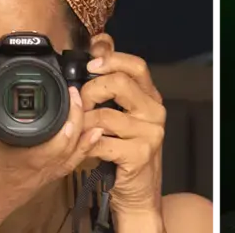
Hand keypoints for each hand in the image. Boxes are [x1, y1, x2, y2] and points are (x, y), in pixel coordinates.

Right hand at [0, 82, 102, 232]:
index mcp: (16, 158)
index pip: (52, 142)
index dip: (67, 119)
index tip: (66, 93)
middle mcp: (35, 169)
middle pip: (68, 145)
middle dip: (77, 117)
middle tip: (74, 92)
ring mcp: (42, 177)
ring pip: (73, 156)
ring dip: (82, 132)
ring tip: (85, 108)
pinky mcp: (44, 180)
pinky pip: (69, 164)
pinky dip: (83, 149)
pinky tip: (91, 136)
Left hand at [82, 53, 167, 223]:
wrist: (138, 192)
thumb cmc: (123, 147)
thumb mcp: (120, 111)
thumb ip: (111, 78)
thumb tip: (99, 41)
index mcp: (150, 96)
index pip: (136, 65)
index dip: (111, 59)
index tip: (89, 63)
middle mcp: (155, 112)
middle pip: (119, 83)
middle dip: (90, 90)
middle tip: (80, 103)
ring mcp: (150, 134)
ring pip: (105, 114)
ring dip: (83, 122)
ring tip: (79, 129)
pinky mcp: (140, 155)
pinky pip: (101, 141)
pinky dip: (86, 143)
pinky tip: (86, 146)